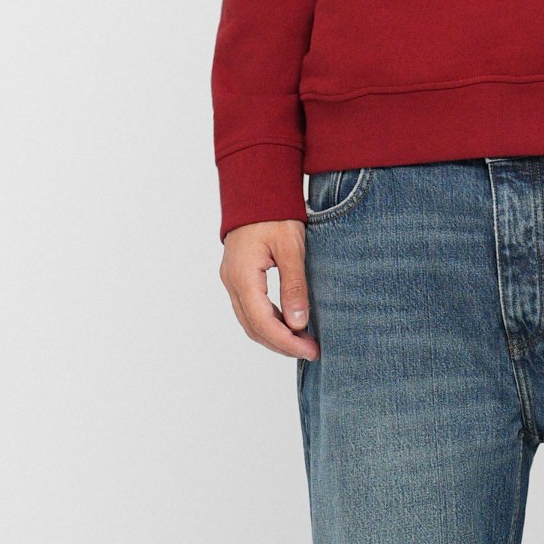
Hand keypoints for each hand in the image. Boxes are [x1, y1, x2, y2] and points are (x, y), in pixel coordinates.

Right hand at [220, 220, 318, 358]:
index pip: (263, 322)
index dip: (287, 342)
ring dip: (275, 336)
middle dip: (282, 345)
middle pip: (254, 327)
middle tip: (311, 351)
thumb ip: (294, 286)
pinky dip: (269, 323)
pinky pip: (249, 310)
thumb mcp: (291, 249)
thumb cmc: (274, 214)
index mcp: (243, 275)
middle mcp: (231, 282)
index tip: (311, 351)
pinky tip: (290, 324)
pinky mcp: (237, 277)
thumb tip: (299, 323)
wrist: (256, 191)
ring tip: (303, 342)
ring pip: (250, 322)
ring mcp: (231, 280)